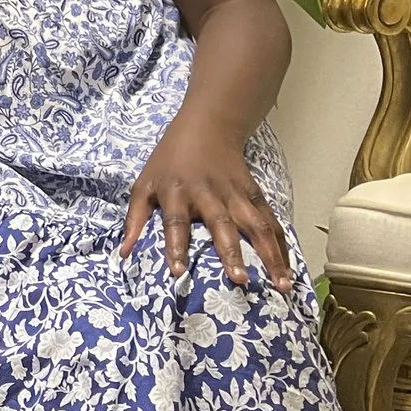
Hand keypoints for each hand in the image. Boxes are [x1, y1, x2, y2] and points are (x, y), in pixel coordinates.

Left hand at [120, 116, 292, 291]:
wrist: (206, 127)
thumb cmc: (169, 160)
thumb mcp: (144, 183)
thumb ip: (134, 218)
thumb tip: (123, 253)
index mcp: (176, 191)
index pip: (175, 221)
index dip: (176, 246)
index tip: (178, 272)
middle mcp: (208, 193)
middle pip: (221, 224)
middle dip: (231, 252)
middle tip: (240, 280)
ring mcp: (235, 193)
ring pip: (255, 224)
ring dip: (270, 254)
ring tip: (281, 284)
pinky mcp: (254, 193)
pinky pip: (270, 221)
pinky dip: (281, 244)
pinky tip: (287, 269)